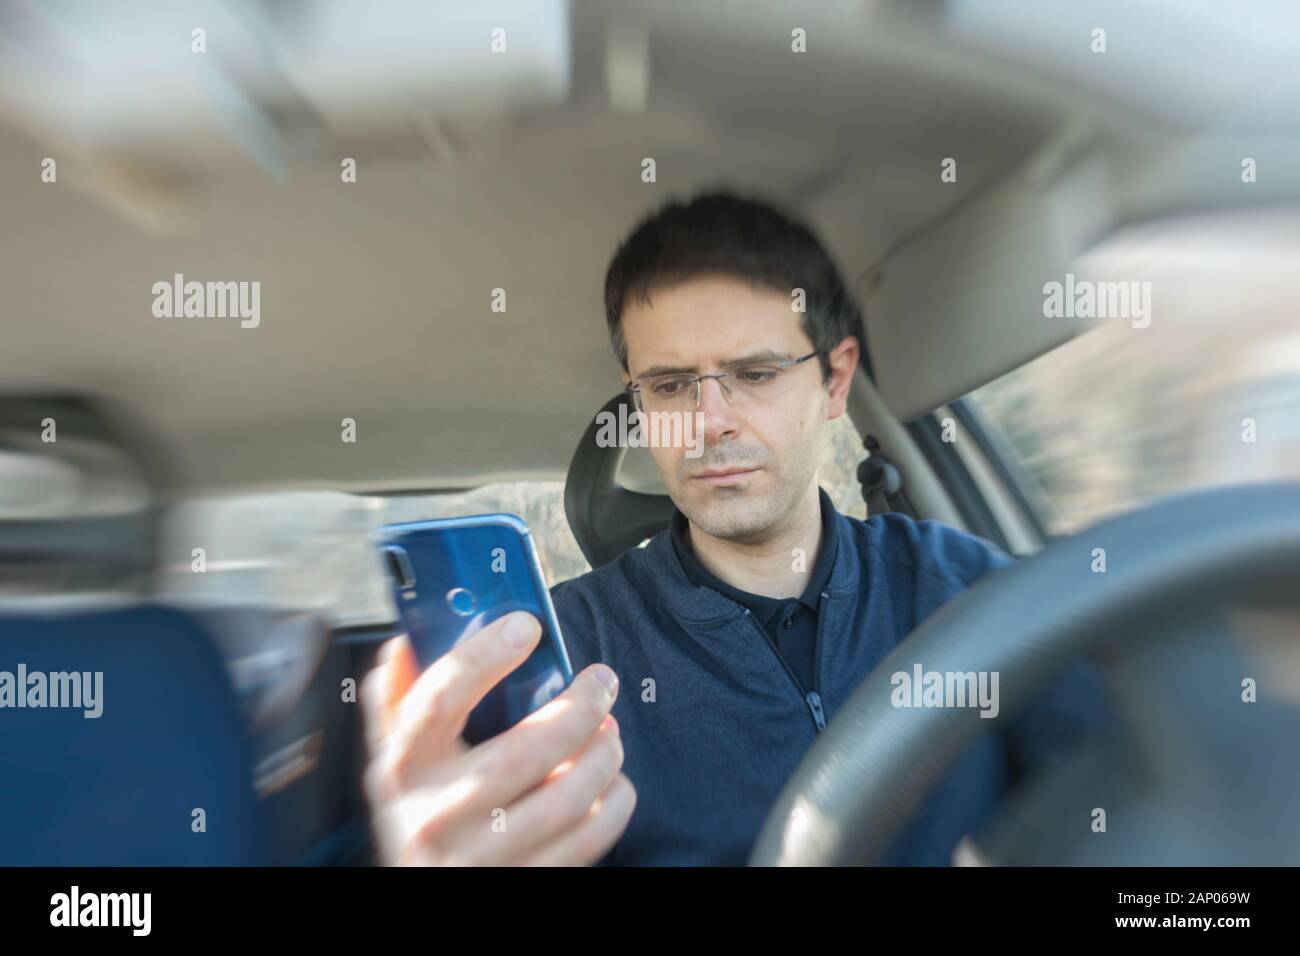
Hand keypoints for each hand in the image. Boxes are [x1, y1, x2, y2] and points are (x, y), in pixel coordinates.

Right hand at [361, 611, 635, 864]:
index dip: (484, 656)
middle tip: (601, 681)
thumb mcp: (394, 759)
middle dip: (579, 707)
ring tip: (609, 729)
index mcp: (404, 769)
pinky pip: (590, 837)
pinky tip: (610, 779)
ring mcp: (484, 856)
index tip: (526, 626)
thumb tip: (403, 644)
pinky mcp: (527, 879)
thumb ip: (397, 701)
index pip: (439, 701)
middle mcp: (438, 815)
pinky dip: (615, 799)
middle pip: (524, 751)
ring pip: (567, 797)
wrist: (423, 891)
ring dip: (604, 752)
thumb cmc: (420, 811)